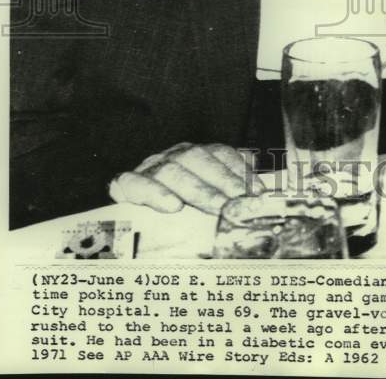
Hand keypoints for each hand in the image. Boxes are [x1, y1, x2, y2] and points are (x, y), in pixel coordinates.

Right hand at [109, 142, 264, 214]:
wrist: (133, 231)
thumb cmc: (181, 217)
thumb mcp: (210, 204)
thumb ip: (232, 189)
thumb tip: (261, 185)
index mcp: (196, 156)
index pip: (221, 153)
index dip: (240, 170)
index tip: (257, 192)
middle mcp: (174, 157)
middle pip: (198, 158)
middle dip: (222, 180)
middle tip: (240, 203)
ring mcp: (148, 169)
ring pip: (171, 169)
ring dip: (197, 188)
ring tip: (216, 207)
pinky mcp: (124, 185)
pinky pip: (134, 183)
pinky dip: (154, 193)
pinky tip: (172, 206)